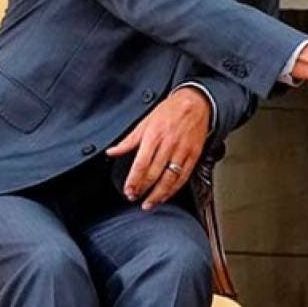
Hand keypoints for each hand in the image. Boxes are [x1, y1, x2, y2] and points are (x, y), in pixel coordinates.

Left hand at [105, 87, 209, 209]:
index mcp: (154, 136)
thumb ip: (128, 140)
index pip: (141, 164)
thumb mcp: (145, 121)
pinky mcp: (194, 154)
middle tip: (135, 197)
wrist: (196, 102)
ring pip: (170, 178)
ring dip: (158, 194)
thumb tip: (111, 152)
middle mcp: (169, 144)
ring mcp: (183, 150)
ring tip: (149, 203)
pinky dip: (174, 188)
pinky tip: (166, 195)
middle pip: (154, 173)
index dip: (134, 180)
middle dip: (143, 189)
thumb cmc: (170, 110)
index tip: (129, 190)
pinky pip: (184, 176)